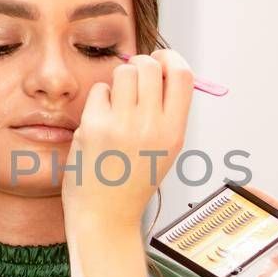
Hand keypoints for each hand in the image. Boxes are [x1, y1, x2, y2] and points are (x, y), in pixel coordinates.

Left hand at [64, 49, 193, 227]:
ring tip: (116, 104)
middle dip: (140, 65)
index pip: (183, 74)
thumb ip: (167, 112)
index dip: (171, 59)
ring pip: (123, 71)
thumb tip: (162, 69)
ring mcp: (122, 125)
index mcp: (174, 132)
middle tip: (133, 80)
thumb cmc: (132, 183)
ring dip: (118, 81)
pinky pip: (99, 90)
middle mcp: (151, 126)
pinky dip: (99, 99)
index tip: (161, 61)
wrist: (106, 217)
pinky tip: (100, 121)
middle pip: (151, 65)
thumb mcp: (165, 150)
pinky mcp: (94, 126)